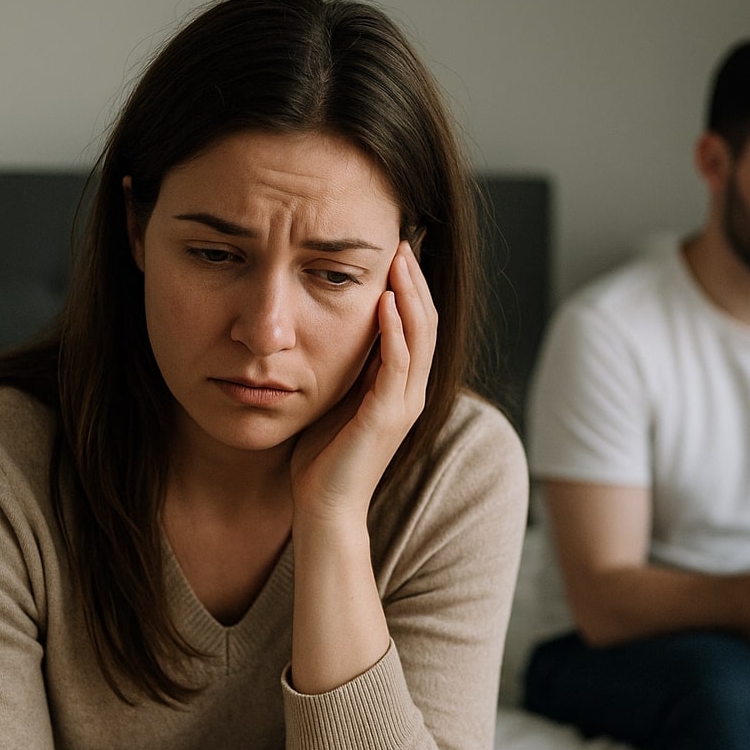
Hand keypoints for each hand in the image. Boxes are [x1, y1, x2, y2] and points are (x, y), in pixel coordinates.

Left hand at [289, 242, 436, 522]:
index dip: (410, 287)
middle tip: (403, 241)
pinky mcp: (388, 416)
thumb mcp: (335, 398)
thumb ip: (344, 367)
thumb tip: (329, 329)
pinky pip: (399, 363)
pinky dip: (394, 329)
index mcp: (401, 388)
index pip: (416, 326)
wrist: (324, 508)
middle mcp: (412, 392)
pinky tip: (384, 301)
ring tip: (399, 259)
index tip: (396, 252)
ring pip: (420, 336)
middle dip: (415, 280)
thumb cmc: (322, 459)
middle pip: (427, 322)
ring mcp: (404, 404)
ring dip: (410, 294)